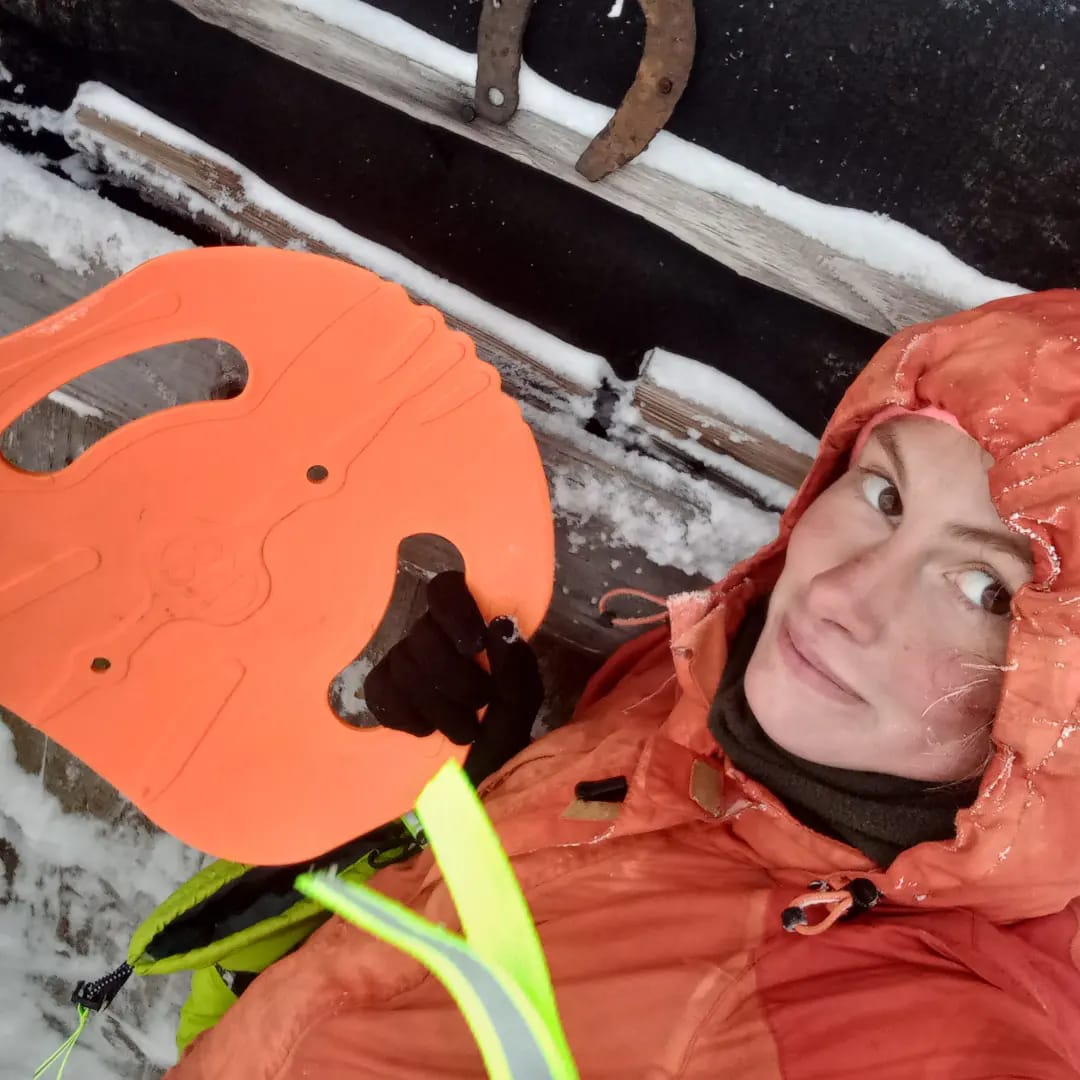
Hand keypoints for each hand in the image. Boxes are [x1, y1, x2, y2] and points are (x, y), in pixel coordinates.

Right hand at [363, 571, 543, 785]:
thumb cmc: (503, 733)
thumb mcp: (520, 705)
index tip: (473, 645)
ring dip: (440, 707)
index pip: (446, 588)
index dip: (455, 610)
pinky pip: (380, 691)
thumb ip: (516, 668)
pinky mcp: (380, 688)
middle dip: (456, 677)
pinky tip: (428, 729)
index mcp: (470, 623)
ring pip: (403, 666)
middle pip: (423, 634)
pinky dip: (407, 716)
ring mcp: (402, 659)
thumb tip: (502, 625)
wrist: (476, 780)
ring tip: (466, 731)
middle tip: (481, 703)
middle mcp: (431, 633)